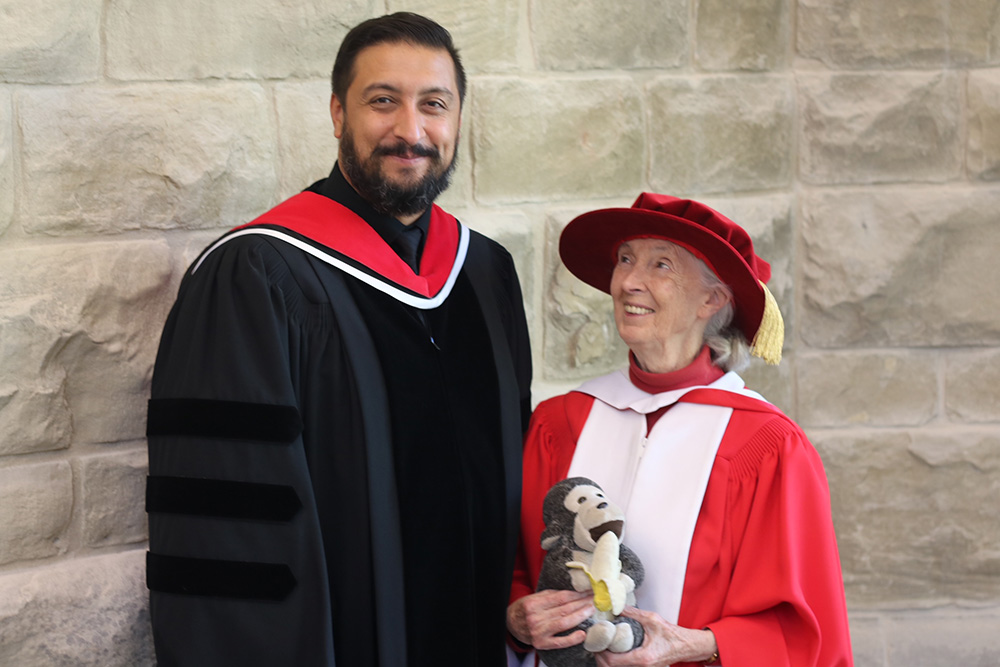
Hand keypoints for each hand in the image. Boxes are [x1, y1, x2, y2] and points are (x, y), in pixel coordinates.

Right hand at [506, 589, 594, 649]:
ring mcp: (538, 632)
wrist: (510, 625)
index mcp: (533, 604)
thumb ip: (550, 595)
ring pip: (564, 623)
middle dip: (582, 603)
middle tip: (595, 599)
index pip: (560, 597)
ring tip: (592, 610)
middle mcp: (535, 618)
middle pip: (564, 609)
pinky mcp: (542, 644)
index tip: (588, 591)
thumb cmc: (524, 610)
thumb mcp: (533, 598)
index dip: (576, 594)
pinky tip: (582, 634)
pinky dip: (572, 639)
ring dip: (581, 616)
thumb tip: (572, 592)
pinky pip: (559, 642)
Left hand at [594, 607, 717, 666]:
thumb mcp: (652, 619)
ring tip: (603, 644)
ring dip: (606, 658)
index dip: (600, 652)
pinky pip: (623, 666)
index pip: (612, 661)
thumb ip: (633, 613)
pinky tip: (613, 648)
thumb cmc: (673, 635)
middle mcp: (641, 666)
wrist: (686, 646)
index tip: (595, 641)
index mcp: (642, 658)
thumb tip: (616, 607)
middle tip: (596, 642)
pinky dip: (615, 660)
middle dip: (600, 656)